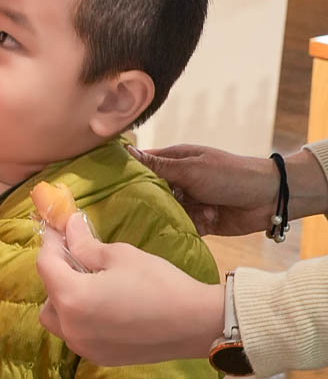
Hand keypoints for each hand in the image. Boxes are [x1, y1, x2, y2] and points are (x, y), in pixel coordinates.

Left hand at [37, 214, 224, 365]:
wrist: (194, 323)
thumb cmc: (159, 283)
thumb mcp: (120, 256)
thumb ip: (86, 245)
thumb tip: (68, 227)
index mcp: (72, 298)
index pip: (45, 265)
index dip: (50, 244)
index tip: (60, 230)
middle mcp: (70, 328)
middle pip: (47, 295)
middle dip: (56, 274)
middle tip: (77, 257)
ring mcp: (83, 347)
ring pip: (58, 320)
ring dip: (64, 299)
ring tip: (89, 283)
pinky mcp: (98, 357)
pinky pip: (76, 335)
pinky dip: (79, 319)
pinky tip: (103, 306)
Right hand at [129, 144, 278, 235]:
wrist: (268, 199)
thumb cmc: (230, 174)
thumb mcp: (191, 168)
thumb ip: (158, 166)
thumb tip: (127, 151)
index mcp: (175, 161)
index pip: (141, 165)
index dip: (126, 174)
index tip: (109, 185)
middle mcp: (178, 181)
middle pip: (149, 194)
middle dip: (150, 202)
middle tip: (150, 206)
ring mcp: (188, 202)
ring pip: (163, 213)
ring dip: (176, 215)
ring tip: (196, 210)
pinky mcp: (197, 221)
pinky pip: (179, 228)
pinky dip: (187, 227)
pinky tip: (201, 221)